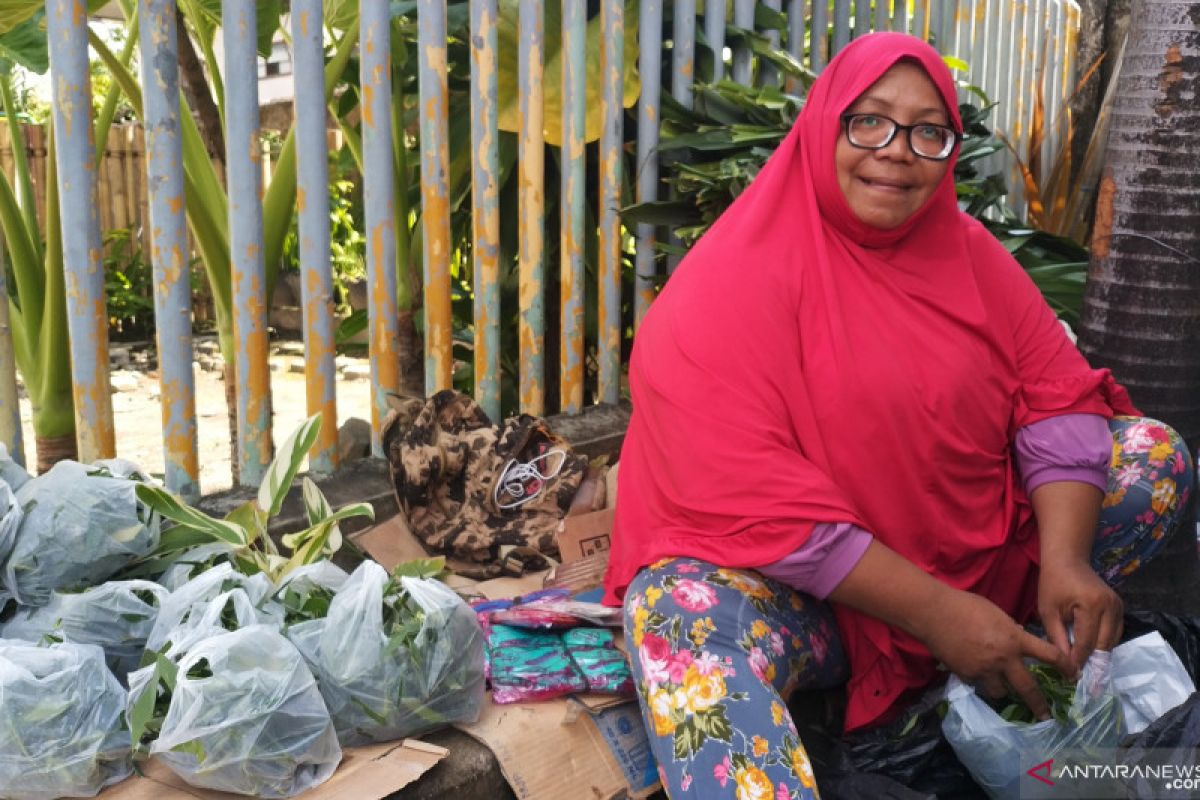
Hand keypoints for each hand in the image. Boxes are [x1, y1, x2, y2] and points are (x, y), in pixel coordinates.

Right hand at [917, 588, 1072, 719]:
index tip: (1072, 675)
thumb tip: (1017, 641)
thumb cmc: (966, 606)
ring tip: (998, 684)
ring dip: (1002, 689)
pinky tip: (972, 668)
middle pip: (1028, 688)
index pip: (1049, 655)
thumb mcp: (997, 614)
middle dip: (1039, 705)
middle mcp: (1004, 659)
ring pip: (1000, 691)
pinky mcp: (967, 675)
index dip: (1065, 666)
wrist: (933, 614)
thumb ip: (1011, 631)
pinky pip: (979, 684)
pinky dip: (979, 680)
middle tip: (1046, 716)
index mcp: (1014, 639)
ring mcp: (984, 670)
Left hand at [1038, 557, 1122, 676]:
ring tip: (1088, 671)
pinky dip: (1104, 644)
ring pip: (1112, 641)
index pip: (1087, 642)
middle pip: (1103, 644)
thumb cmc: (1053, 584)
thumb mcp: (1048, 611)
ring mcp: (1119, 606)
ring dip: (1100, 655)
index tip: (1071, 678)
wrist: (1067, 560)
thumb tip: (1066, 665)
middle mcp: (1111, 606)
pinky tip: (1093, 653)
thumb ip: (1057, 638)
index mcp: (1092, 605)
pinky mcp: (1120, 607)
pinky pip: (1114, 632)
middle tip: (1083, 681)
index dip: (1078, 661)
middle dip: (1092, 663)